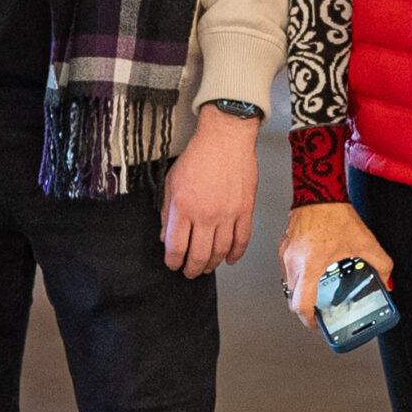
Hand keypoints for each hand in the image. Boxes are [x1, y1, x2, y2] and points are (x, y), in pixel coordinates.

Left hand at [159, 103, 260, 276]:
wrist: (226, 139)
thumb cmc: (198, 156)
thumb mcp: (171, 182)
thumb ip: (166, 212)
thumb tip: (166, 236)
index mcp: (183, 207)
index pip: (176, 247)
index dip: (173, 261)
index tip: (173, 264)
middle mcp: (205, 215)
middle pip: (198, 255)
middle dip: (192, 269)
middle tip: (189, 272)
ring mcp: (227, 214)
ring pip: (221, 252)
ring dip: (212, 264)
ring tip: (207, 266)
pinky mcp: (245, 211)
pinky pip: (242, 240)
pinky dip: (236, 254)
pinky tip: (230, 259)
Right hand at [278, 200, 392, 330]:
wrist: (319, 190)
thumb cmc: (334, 214)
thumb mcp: (364, 242)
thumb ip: (381, 264)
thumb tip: (388, 280)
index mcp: (309, 266)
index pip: (300, 305)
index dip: (309, 320)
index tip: (317, 323)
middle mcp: (292, 262)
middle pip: (293, 298)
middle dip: (306, 308)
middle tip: (320, 311)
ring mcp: (285, 254)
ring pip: (288, 284)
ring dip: (301, 292)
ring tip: (317, 290)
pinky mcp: (284, 245)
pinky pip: (287, 269)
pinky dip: (298, 275)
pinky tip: (313, 268)